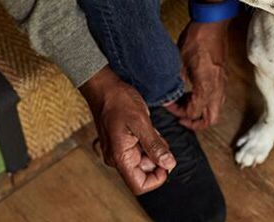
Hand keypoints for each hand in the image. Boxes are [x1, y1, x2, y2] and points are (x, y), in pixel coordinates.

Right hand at [80, 67, 175, 194]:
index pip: (139, 185)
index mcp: (120, 157)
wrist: (104, 87)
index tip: (168, 161)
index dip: (157, 178)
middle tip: (157, 134)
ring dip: (154, 147)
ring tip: (150, 128)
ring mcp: (119, 151)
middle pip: (144, 172)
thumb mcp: (141, 122)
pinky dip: (149, 140)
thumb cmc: (119, 101)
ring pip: (144, 160)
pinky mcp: (122, 143)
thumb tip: (169, 165)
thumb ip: (154, 146)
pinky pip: (140, 149)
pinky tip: (146, 126)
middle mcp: (117, 159)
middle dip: (158, 157)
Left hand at [168, 0, 228, 129]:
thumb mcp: (179, 62)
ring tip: (185, 103)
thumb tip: (168, 95)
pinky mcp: (222, 75)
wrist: (213, 22)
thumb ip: (175, 83)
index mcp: (206, 86)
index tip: (168, 104)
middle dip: (195, 122)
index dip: (179, 113)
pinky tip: (193, 91)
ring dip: (200, 111)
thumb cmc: (197, 38)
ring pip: (216, 108)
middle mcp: (217, 87)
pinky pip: (217, 97)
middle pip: (211, 118)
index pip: (194, 112)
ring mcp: (222, 81)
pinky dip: (205, 101)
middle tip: (181, 117)